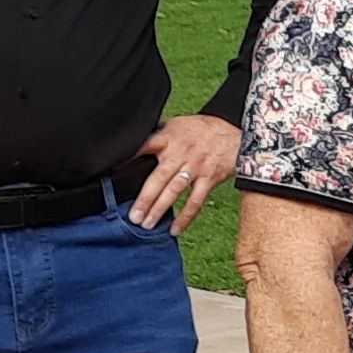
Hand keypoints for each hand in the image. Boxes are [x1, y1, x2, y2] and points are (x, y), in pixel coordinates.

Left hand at [130, 115, 240, 233]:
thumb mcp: (177, 124)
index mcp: (168, 138)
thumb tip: (134, 142)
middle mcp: (180, 154)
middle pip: (159, 177)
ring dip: (160, 208)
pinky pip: (196, 201)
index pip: (144, 147)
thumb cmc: (204, 130)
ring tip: (147, 224)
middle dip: (145, 198)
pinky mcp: (209, 179)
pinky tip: (175, 229)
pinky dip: (186, 216)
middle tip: (134, 216)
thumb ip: (158, 134)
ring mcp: (196, 167)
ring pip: (175, 191)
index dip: (130, 158)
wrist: (238, 135)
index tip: (114, 172)